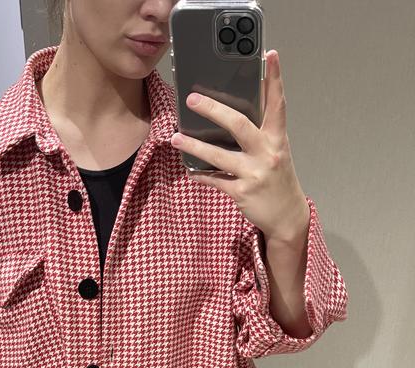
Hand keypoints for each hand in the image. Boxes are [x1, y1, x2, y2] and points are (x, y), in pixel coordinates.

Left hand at [170, 49, 309, 242]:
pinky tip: (190, 171)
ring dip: (194, 146)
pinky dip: (201, 175)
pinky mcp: (242, 193)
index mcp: (277, 139)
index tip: (269, 55)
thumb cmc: (278, 179)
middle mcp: (267, 153)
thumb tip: (239, 108)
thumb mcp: (276, 151)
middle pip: (239, 125)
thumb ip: (261, 131)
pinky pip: (215, 180)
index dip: (275, 78)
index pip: (277, 103)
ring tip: (176, 138)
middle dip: (214, 110)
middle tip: (193, 99)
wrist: (287, 216)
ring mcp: (254, 174)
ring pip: (219, 155)